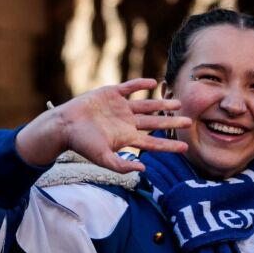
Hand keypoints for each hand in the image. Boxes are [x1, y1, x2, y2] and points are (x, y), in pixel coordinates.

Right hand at [15, 78, 191, 172]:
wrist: (64, 125)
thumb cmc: (81, 143)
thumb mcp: (101, 158)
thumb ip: (121, 165)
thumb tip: (143, 170)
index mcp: (126, 138)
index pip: (152, 143)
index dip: (168, 145)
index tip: (185, 148)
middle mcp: (126, 122)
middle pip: (154, 122)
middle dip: (171, 123)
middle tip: (190, 122)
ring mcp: (119, 108)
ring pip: (146, 105)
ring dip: (161, 104)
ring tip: (177, 103)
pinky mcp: (111, 94)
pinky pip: (129, 88)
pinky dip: (140, 84)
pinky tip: (153, 83)